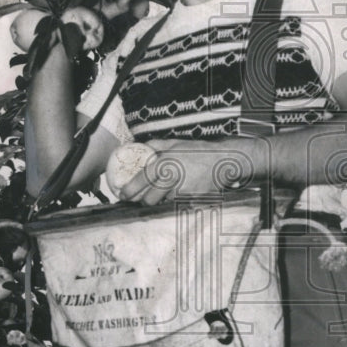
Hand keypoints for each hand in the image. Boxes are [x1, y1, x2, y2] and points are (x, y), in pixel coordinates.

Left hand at [118, 138, 255, 204]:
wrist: (224, 160)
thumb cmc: (199, 150)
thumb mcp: (175, 142)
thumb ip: (156, 144)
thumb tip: (138, 146)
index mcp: (164, 163)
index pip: (141, 180)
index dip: (129, 190)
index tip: (122, 194)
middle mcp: (172, 178)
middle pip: (149, 199)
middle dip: (143, 200)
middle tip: (139, 198)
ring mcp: (182, 191)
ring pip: (162, 203)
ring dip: (159, 201)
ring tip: (162, 193)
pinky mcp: (192, 200)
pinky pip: (177, 204)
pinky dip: (174, 201)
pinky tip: (178, 193)